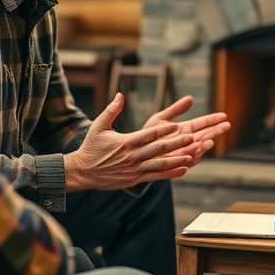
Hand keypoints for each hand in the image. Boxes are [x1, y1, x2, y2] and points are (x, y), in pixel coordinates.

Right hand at [64, 93, 196, 190]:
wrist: (82, 172)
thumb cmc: (91, 147)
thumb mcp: (98, 126)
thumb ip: (111, 110)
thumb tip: (120, 94)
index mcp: (126, 142)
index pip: (148, 135)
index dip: (163, 131)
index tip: (176, 126)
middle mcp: (132, 156)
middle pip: (158, 149)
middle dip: (176, 143)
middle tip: (191, 138)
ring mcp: (134, 170)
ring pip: (160, 164)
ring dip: (176, 159)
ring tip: (191, 154)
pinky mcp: (135, 179)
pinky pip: (156, 177)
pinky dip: (170, 173)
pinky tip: (183, 169)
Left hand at [142, 96, 229, 166]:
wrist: (135, 152)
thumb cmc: (147, 135)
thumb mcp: (160, 118)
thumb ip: (175, 110)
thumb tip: (190, 98)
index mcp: (184, 130)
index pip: (202, 124)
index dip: (213, 120)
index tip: (224, 115)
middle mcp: (186, 142)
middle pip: (205, 136)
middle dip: (216, 131)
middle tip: (226, 125)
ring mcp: (182, 153)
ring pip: (198, 149)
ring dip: (205, 145)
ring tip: (211, 140)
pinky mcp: (176, 163)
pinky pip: (186, 160)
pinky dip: (192, 156)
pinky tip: (196, 151)